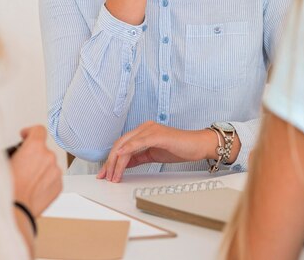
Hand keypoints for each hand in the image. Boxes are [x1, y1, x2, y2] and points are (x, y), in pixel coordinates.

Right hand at [10, 125, 62, 215]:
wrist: (15, 212)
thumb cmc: (6, 190)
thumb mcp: (3, 163)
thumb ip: (13, 152)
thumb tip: (12, 153)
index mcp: (35, 147)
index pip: (38, 130)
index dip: (30, 132)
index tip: (26, 136)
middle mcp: (49, 157)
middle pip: (42, 150)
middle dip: (33, 156)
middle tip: (21, 168)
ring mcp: (56, 172)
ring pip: (48, 165)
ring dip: (39, 170)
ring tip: (25, 182)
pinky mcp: (59, 186)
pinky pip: (52, 179)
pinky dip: (44, 182)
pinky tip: (32, 190)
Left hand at [96, 121, 215, 182]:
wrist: (198, 145)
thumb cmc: (179, 148)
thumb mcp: (153, 154)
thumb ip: (138, 157)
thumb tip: (123, 164)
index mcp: (143, 132)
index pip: (121, 145)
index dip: (111, 159)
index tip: (105, 173)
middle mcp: (144, 128)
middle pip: (120, 144)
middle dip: (110, 162)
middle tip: (105, 176)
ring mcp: (151, 129)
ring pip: (127, 144)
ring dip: (117, 161)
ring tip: (113, 175)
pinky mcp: (157, 134)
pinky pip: (139, 141)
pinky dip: (128, 149)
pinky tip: (121, 156)